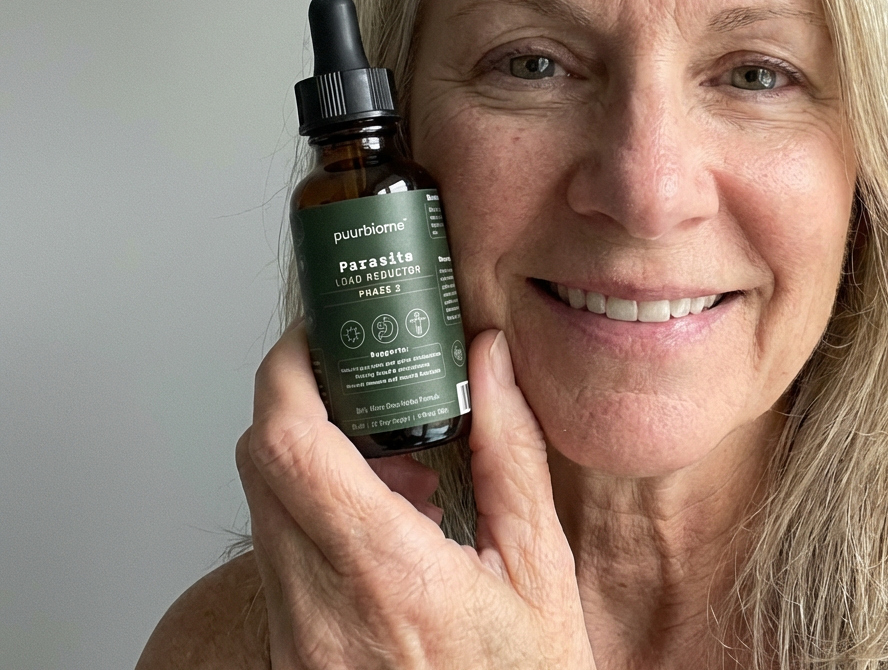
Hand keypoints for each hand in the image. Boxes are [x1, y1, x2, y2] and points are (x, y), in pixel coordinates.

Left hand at [236, 321, 595, 669]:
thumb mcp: (540, 570)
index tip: (316, 336)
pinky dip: (311, 511)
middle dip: (296, 401)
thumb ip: (510, 451)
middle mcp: (318, 610)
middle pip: (258, 463)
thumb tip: (488, 360)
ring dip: (306, 457)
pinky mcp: (290, 655)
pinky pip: (275, 555)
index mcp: (387, 576)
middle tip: (356, 382)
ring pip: (261, 507)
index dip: (287, 371)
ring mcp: (295, 639)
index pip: (290, 446)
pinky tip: (384, 521)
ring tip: (390, 462)